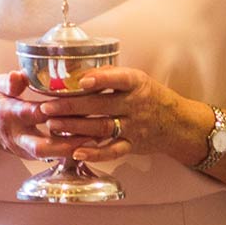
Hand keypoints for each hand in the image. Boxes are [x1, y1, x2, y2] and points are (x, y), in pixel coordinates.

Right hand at [0, 70, 86, 161]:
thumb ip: (9, 82)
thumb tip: (21, 74)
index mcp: (7, 114)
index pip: (31, 113)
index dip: (52, 110)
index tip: (73, 104)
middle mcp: (15, 136)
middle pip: (42, 146)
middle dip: (67, 143)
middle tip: (92, 135)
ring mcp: (22, 149)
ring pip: (49, 155)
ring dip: (72, 149)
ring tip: (96, 140)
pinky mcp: (30, 156)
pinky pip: (51, 156)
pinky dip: (69, 150)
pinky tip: (88, 144)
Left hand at [32, 66, 190, 162]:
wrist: (178, 124)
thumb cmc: (150, 96)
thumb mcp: (137, 79)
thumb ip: (110, 76)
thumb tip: (76, 71)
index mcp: (136, 84)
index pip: (119, 79)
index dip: (100, 79)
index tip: (81, 80)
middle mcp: (135, 105)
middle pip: (101, 105)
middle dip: (71, 106)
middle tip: (46, 107)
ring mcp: (134, 127)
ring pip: (102, 127)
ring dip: (75, 127)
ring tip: (52, 124)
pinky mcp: (132, 145)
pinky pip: (113, 151)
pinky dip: (95, 153)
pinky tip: (76, 152)